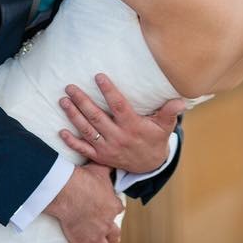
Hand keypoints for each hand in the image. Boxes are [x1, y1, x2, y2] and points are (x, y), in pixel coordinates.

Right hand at [44, 162, 122, 242]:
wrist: (71, 192)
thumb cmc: (84, 179)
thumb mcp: (99, 169)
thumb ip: (106, 167)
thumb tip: (110, 158)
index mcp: (111, 206)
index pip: (117, 210)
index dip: (115, 210)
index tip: (115, 211)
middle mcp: (106, 223)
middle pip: (113, 234)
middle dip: (113, 240)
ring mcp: (94, 235)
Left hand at [59, 73, 187, 173]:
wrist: (148, 166)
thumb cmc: (155, 139)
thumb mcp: (164, 126)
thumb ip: (169, 112)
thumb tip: (181, 100)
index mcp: (132, 126)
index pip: (118, 106)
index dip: (108, 91)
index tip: (99, 76)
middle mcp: (118, 137)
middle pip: (96, 117)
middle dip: (82, 101)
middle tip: (70, 87)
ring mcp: (107, 148)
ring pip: (87, 130)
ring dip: (73, 116)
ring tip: (63, 101)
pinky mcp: (100, 157)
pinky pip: (83, 149)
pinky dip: (71, 141)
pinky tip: (61, 131)